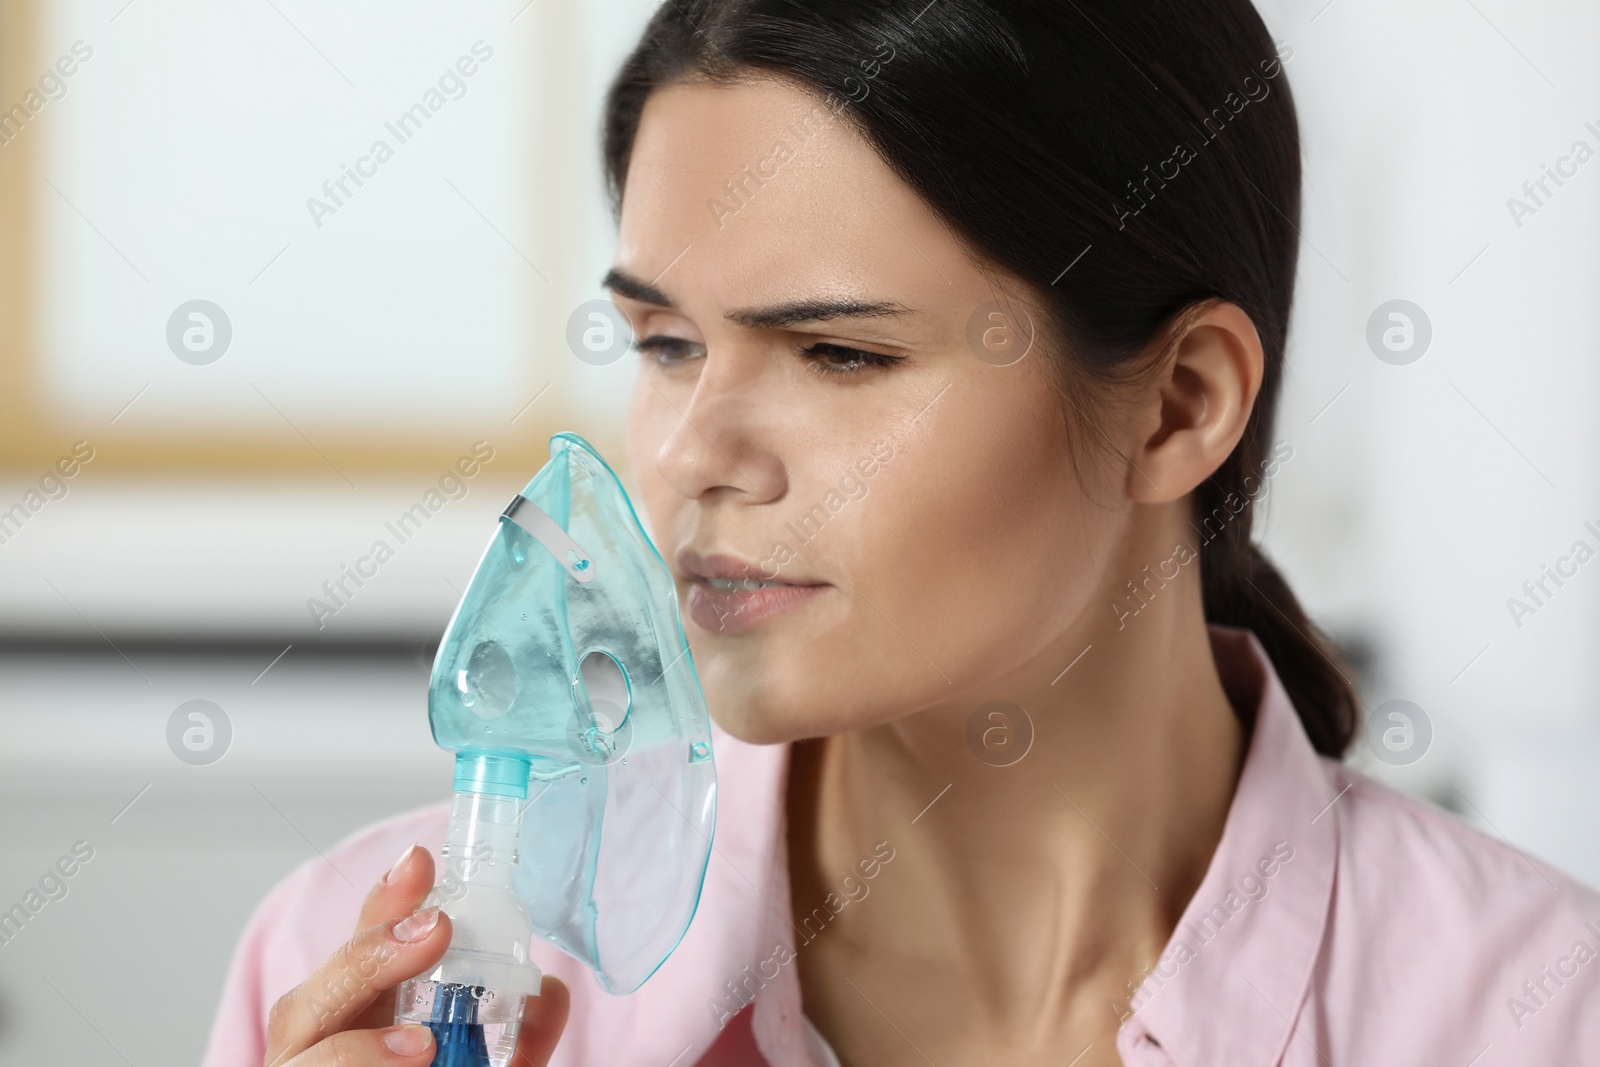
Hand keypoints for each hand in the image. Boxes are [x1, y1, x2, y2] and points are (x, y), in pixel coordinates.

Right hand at [262, 844, 568, 1065]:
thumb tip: (552, 991)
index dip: (383, 902)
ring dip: (357, 1050)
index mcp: (352, 1023)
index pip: (356, 952)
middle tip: (435, 932)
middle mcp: (314, 1052)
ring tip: (420, 1047)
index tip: (421, 861)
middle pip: (308, 1002)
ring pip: (301, 1061)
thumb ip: (518, 1036)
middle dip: (367, 959)